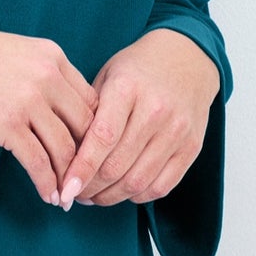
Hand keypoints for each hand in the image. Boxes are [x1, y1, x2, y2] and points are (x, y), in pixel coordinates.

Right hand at [0, 15, 101, 207]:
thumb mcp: (12, 53)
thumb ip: (38, 74)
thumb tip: (53, 110)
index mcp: (52, 55)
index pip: (91, 100)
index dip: (95, 132)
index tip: (92, 153)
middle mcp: (48, 76)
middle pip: (86, 126)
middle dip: (90, 159)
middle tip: (88, 181)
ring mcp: (29, 100)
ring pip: (66, 149)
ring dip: (70, 178)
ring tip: (69, 196)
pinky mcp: (7, 123)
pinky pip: (38, 162)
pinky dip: (47, 183)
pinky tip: (48, 196)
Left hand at [57, 29, 220, 209]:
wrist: (187, 58)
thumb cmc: (138, 69)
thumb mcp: (107, 76)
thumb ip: (88, 113)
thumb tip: (66, 157)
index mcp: (127, 88)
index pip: (102, 139)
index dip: (81, 169)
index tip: (64, 187)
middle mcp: (156, 110)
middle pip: (117, 166)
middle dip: (89, 188)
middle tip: (72, 192)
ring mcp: (177, 130)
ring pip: (138, 182)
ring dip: (110, 197)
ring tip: (92, 196)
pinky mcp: (191, 147)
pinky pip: (161, 186)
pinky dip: (136, 196)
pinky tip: (120, 191)